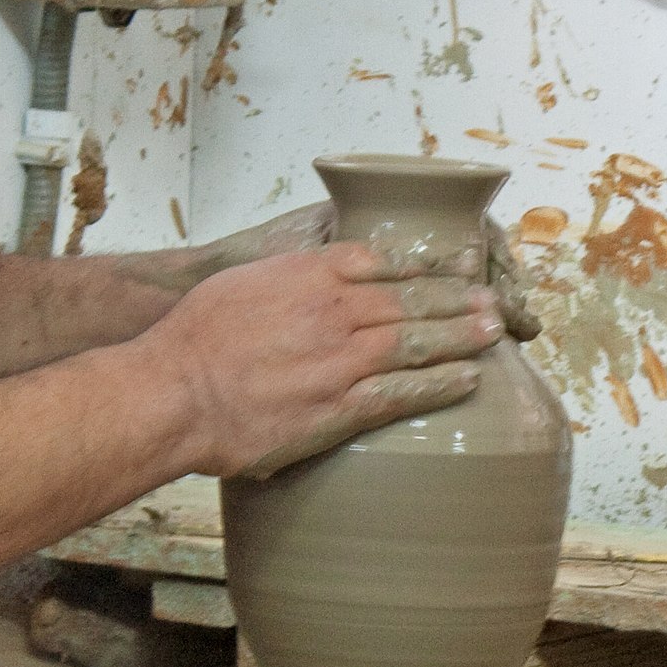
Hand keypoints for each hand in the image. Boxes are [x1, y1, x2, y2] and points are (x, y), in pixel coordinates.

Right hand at [140, 243, 501, 477]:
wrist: (173, 393)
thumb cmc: (191, 341)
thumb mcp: (239, 284)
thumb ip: (285, 278)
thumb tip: (309, 278)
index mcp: (308, 276)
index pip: (383, 259)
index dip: (427, 260)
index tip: (456, 258)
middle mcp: (332, 311)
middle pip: (411, 298)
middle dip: (458, 296)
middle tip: (492, 297)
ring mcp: (339, 360)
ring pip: (416, 341)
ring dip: (461, 335)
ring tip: (493, 332)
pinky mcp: (338, 407)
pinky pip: (402, 393)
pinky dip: (439, 385)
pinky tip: (467, 380)